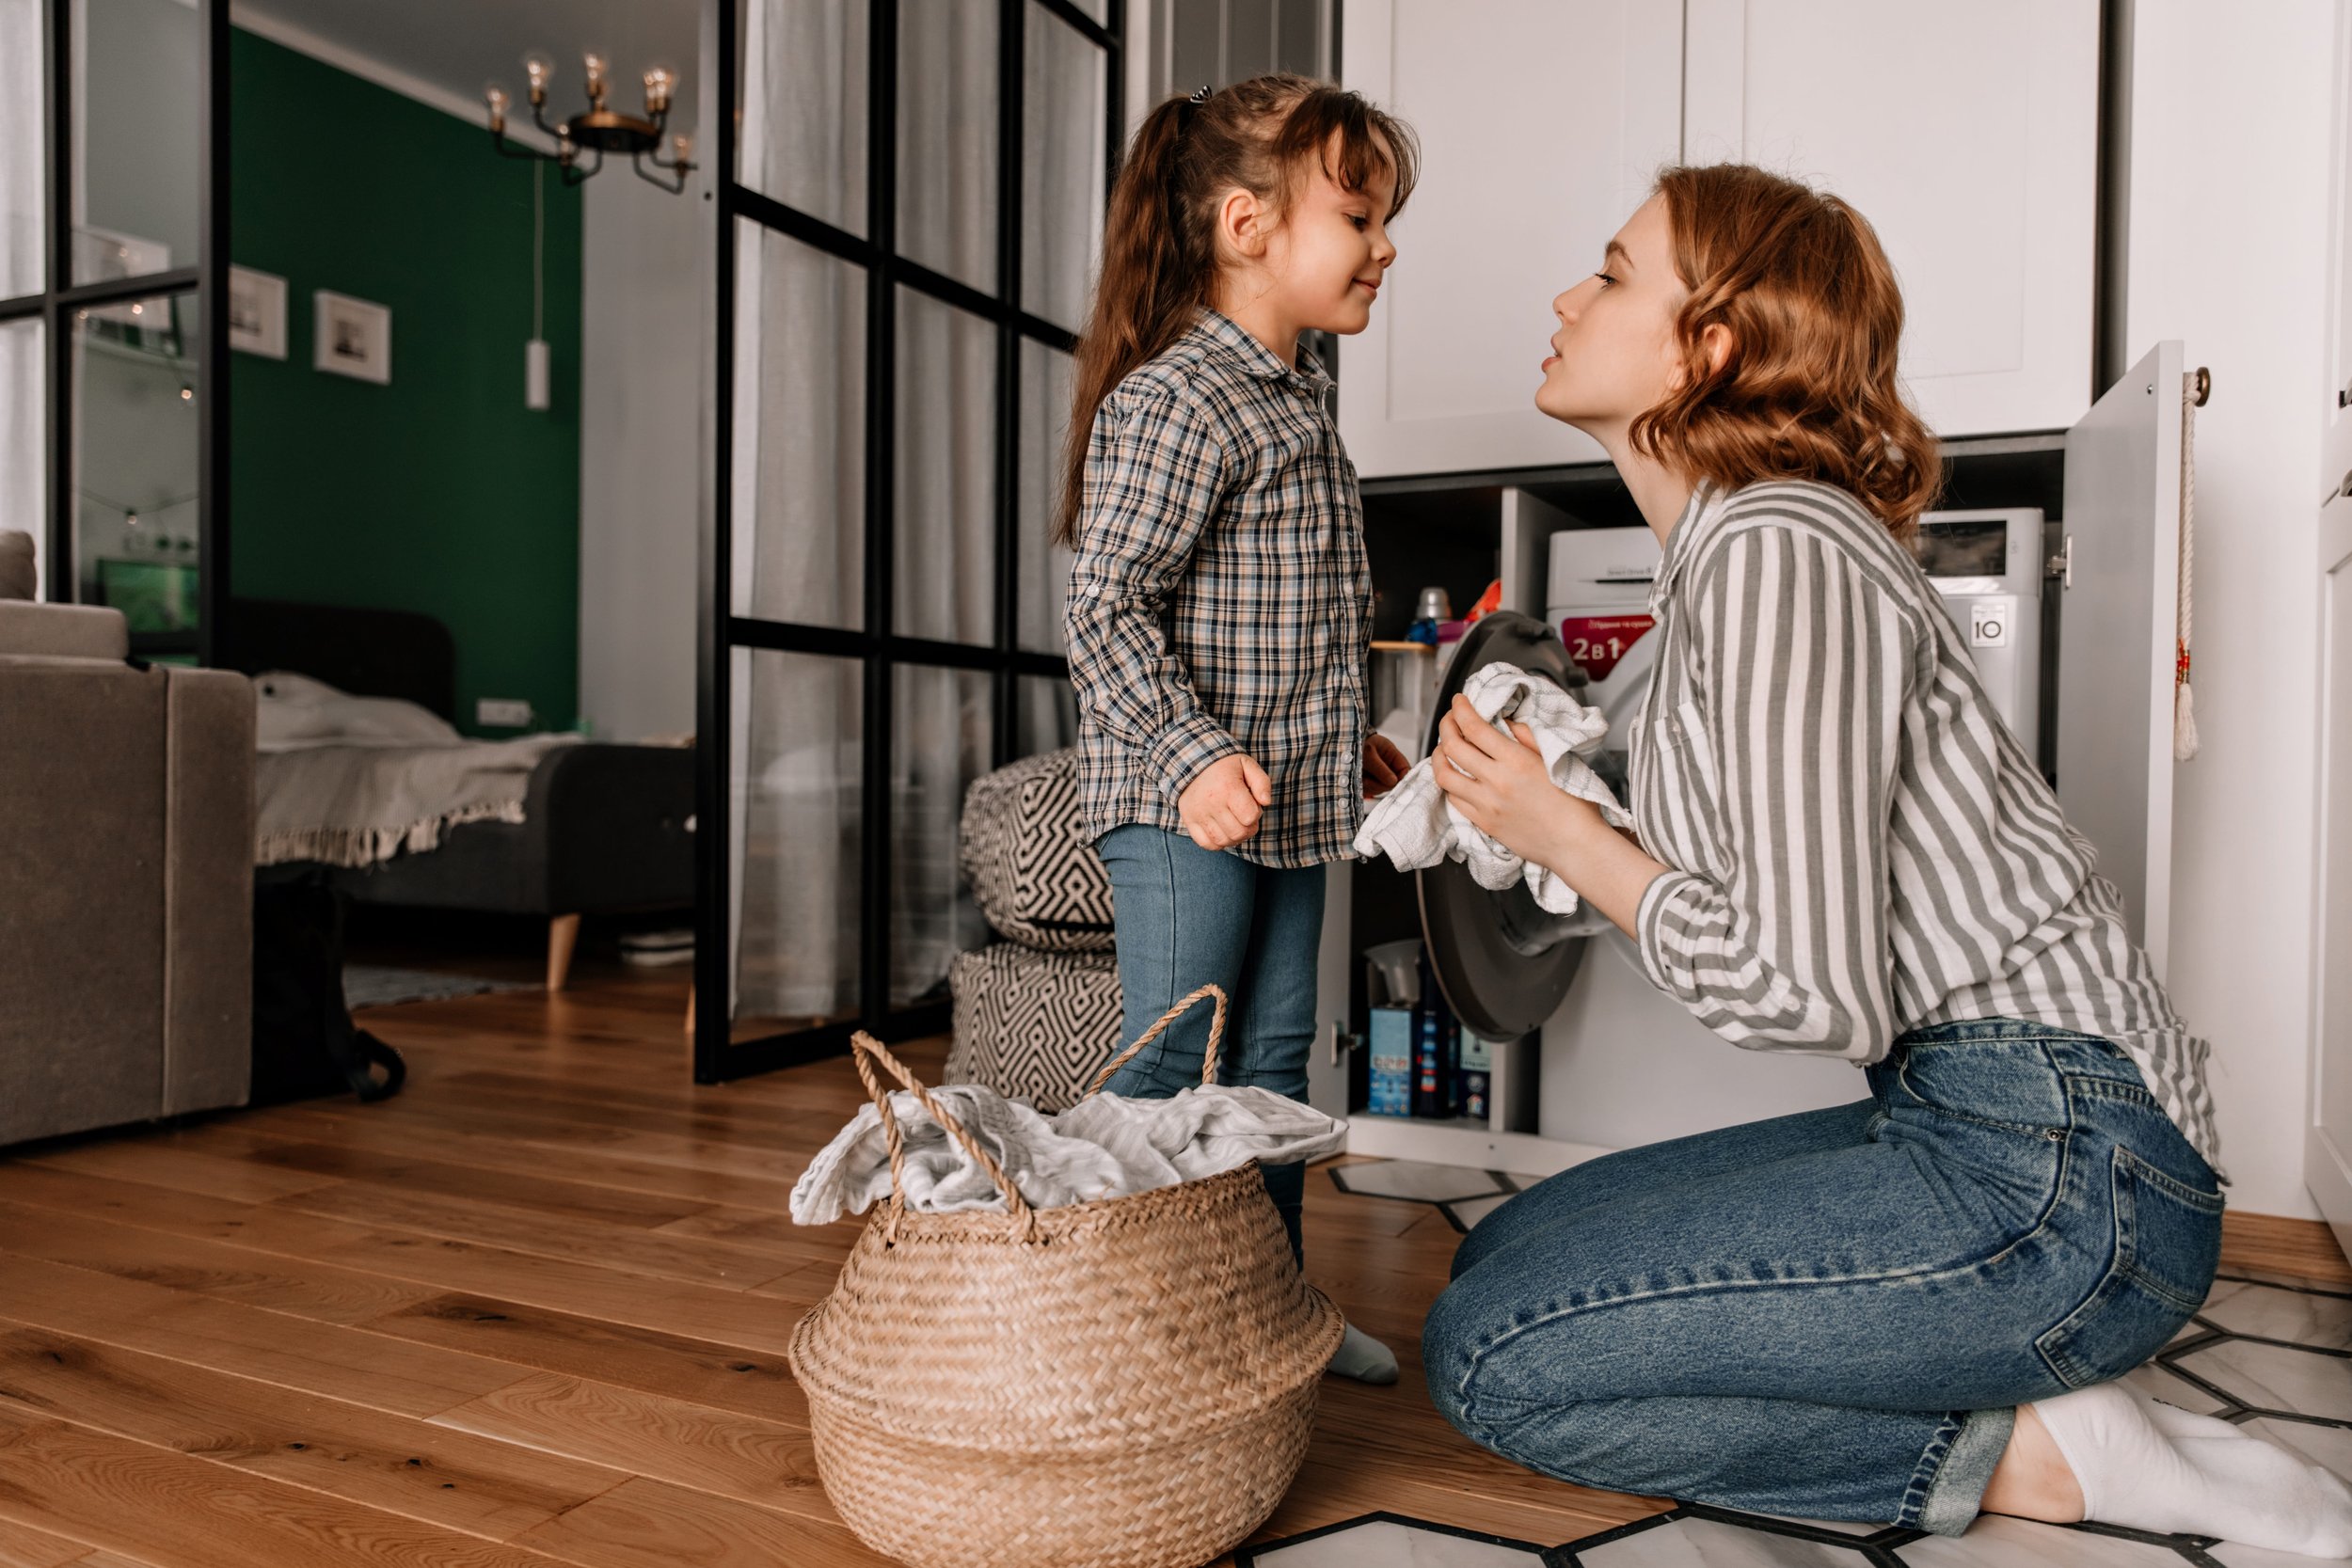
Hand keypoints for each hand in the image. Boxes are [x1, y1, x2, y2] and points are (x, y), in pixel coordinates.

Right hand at [1178, 753, 1272, 850]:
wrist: (1192, 762)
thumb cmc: (1224, 766)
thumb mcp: (1247, 765)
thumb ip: (1262, 783)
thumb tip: (1266, 802)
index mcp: (1228, 788)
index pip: (1250, 817)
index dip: (1256, 813)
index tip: (1250, 803)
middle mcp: (1211, 803)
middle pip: (1238, 832)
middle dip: (1248, 828)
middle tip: (1244, 816)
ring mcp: (1198, 814)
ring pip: (1223, 841)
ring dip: (1234, 836)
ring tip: (1234, 823)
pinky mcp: (1189, 821)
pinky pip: (1207, 844)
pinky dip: (1218, 842)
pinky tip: (1221, 830)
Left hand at [1362, 733, 1409, 798]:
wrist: (1342, 745)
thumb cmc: (1357, 744)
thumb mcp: (1368, 752)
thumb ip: (1380, 768)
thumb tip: (1394, 782)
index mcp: (1392, 756)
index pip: (1406, 770)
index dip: (1403, 779)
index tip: (1393, 783)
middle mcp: (1388, 768)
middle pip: (1393, 784)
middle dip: (1380, 784)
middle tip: (1367, 779)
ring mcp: (1379, 777)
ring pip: (1381, 789)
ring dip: (1370, 786)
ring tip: (1360, 775)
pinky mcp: (1369, 784)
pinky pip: (1370, 792)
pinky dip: (1363, 788)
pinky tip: (1356, 779)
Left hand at [1431, 693, 1603, 867]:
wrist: (1575, 844)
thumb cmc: (1574, 804)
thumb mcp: (1554, 759)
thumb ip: (1527, 737)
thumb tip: (1505, 722)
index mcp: (1516, 761)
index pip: (1474, 727)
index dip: (1460, 709)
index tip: (1459, 701)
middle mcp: (1496, 781)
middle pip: (1452, 746)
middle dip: (1446, 726)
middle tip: (1450, 719)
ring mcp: (1486, 804)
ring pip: (1444, 775)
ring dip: (1439, 756)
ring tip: (1444, 748)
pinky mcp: (1483, 823)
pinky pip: (1453, 799)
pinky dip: (1449, 783)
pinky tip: (1455, 776)